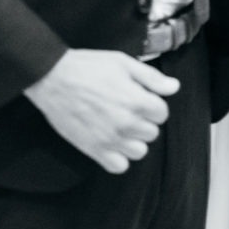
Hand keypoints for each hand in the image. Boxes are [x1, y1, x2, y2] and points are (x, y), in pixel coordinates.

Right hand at [24, 49, 179, 173]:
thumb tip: (174, 87)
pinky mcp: (94, 150)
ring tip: (121, 126)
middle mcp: (127, 124)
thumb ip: (151, 77)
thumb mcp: (124, 63)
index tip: (141, 98)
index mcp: (137, 100)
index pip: (162, 114)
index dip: (153, 105)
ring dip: (134, 140)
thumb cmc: (89, 67)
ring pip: (139, 152)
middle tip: (128, 109)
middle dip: (144, 121)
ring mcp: (110, 139)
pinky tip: (112, 141)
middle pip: (152, 133)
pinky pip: (119, 166)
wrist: (54, 78)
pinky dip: (119, 157)